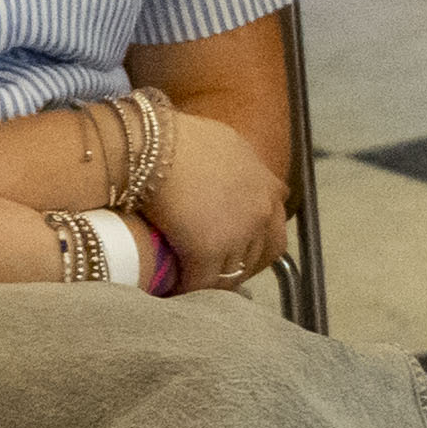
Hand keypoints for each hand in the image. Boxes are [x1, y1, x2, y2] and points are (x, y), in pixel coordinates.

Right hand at [137, 99, 288, 289]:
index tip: (239, 247)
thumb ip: (235, 163)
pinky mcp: (209, 250)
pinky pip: (203, 282)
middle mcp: (261, 209)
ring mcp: (239, 232)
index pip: (276, 222)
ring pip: (234, 272)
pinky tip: (173, 291)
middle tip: (219, 273)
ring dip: (217, 280)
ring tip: (196, 285)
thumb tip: (226, 171)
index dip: (258, 239)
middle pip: (266, 253)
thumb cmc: (174, 136)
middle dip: (245, 265)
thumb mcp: (221, 141)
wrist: (150, 144)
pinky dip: (189, 289)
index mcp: (265, 183)